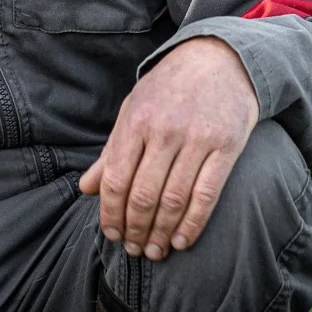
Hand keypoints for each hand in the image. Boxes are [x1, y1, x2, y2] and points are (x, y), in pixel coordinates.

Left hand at [79, 36, 259, 259]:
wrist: (219, 59)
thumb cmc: (169, 88)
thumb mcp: (134, 109)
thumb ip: (111, 151)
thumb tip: (84, 188)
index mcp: (136, 120)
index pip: (115, 178)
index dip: (110, 213)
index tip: (110, 234)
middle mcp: (164, 130)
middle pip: (143, 194)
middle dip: (135, 229)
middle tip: (132, 249)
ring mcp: (197, 138)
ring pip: (173, 199)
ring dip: (161, 233)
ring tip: (154, 252)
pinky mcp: (227, 146)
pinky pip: (206, 195)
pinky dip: (192, 224)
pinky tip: (181, 240)